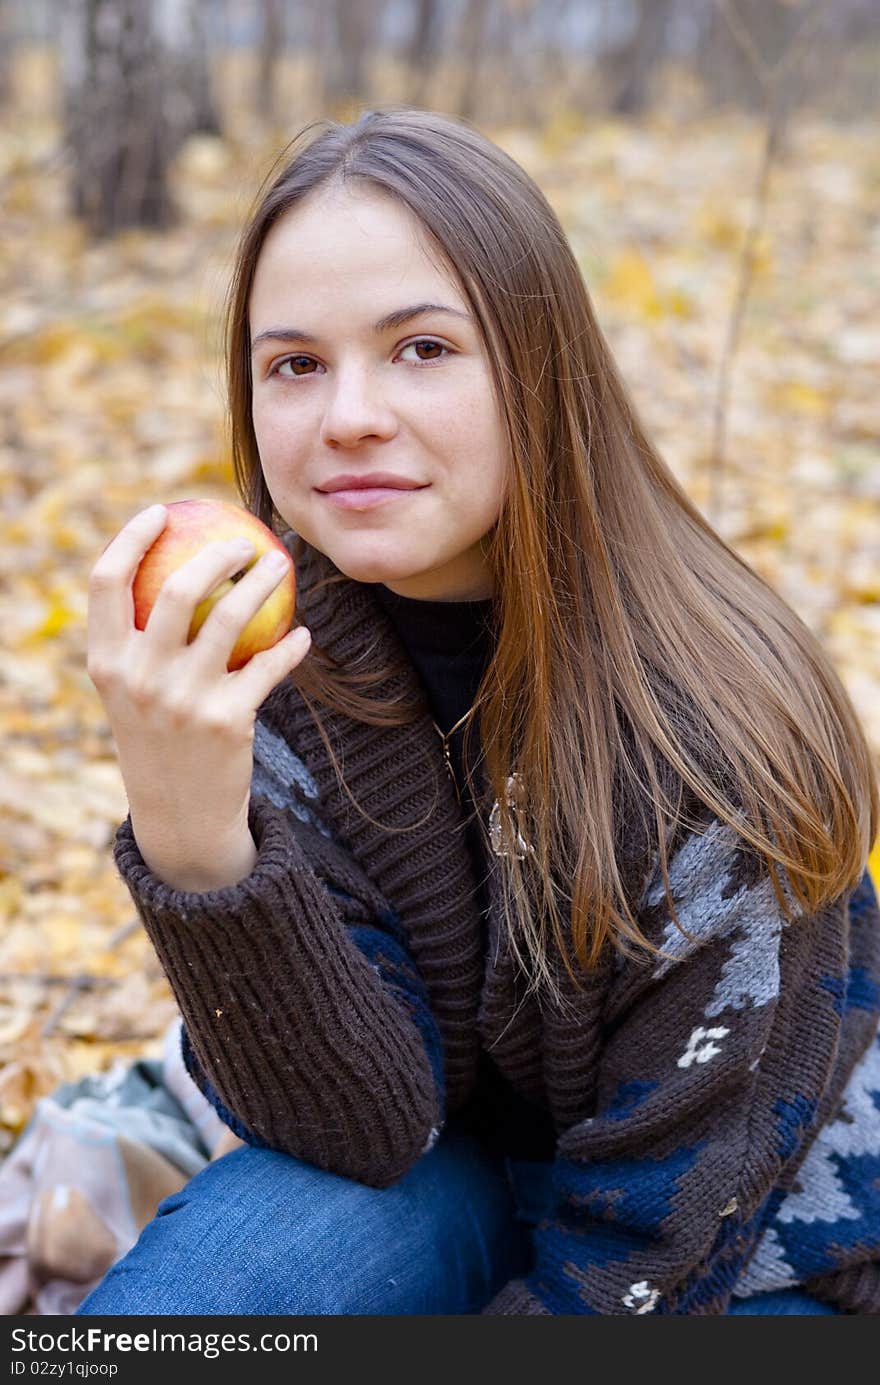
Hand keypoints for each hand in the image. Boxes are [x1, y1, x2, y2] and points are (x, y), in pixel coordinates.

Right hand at [87, 504, 310, 886]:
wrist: (181, 816)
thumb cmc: (160, 738)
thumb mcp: (133, 692)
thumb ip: (142, 640)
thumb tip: (175, 566)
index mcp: (106, 663)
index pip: (107, 582)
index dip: (131, 538)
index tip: (162, 511)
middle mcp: (138, 677)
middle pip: (177, 589)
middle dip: (216, 553)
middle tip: (245, 541)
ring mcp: (182, 700)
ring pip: (230, 618)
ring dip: (263, 583)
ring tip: (281, 567)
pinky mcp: (227, 721)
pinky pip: (268, 666)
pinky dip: (290, 646)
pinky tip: (303, 634)